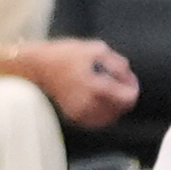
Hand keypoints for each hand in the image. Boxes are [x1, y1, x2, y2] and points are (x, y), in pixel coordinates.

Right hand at [18, 39, 138, 127]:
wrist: (38, 66)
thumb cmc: (65, 54)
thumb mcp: (96, 49)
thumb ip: (117, 62)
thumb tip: (127, 74)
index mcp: (96, 87)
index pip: (128, 98)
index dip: (132, 87)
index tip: (129, 79)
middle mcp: (89, 103)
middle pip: (121, 108)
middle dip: (124, 94)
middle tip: (119, 80)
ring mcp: (81, 112)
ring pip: (110, 116)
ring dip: (114, 104)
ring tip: (107, 88)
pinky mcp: (74, 116)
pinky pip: (97, 120)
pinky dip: (103, 111)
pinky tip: (98, 98)